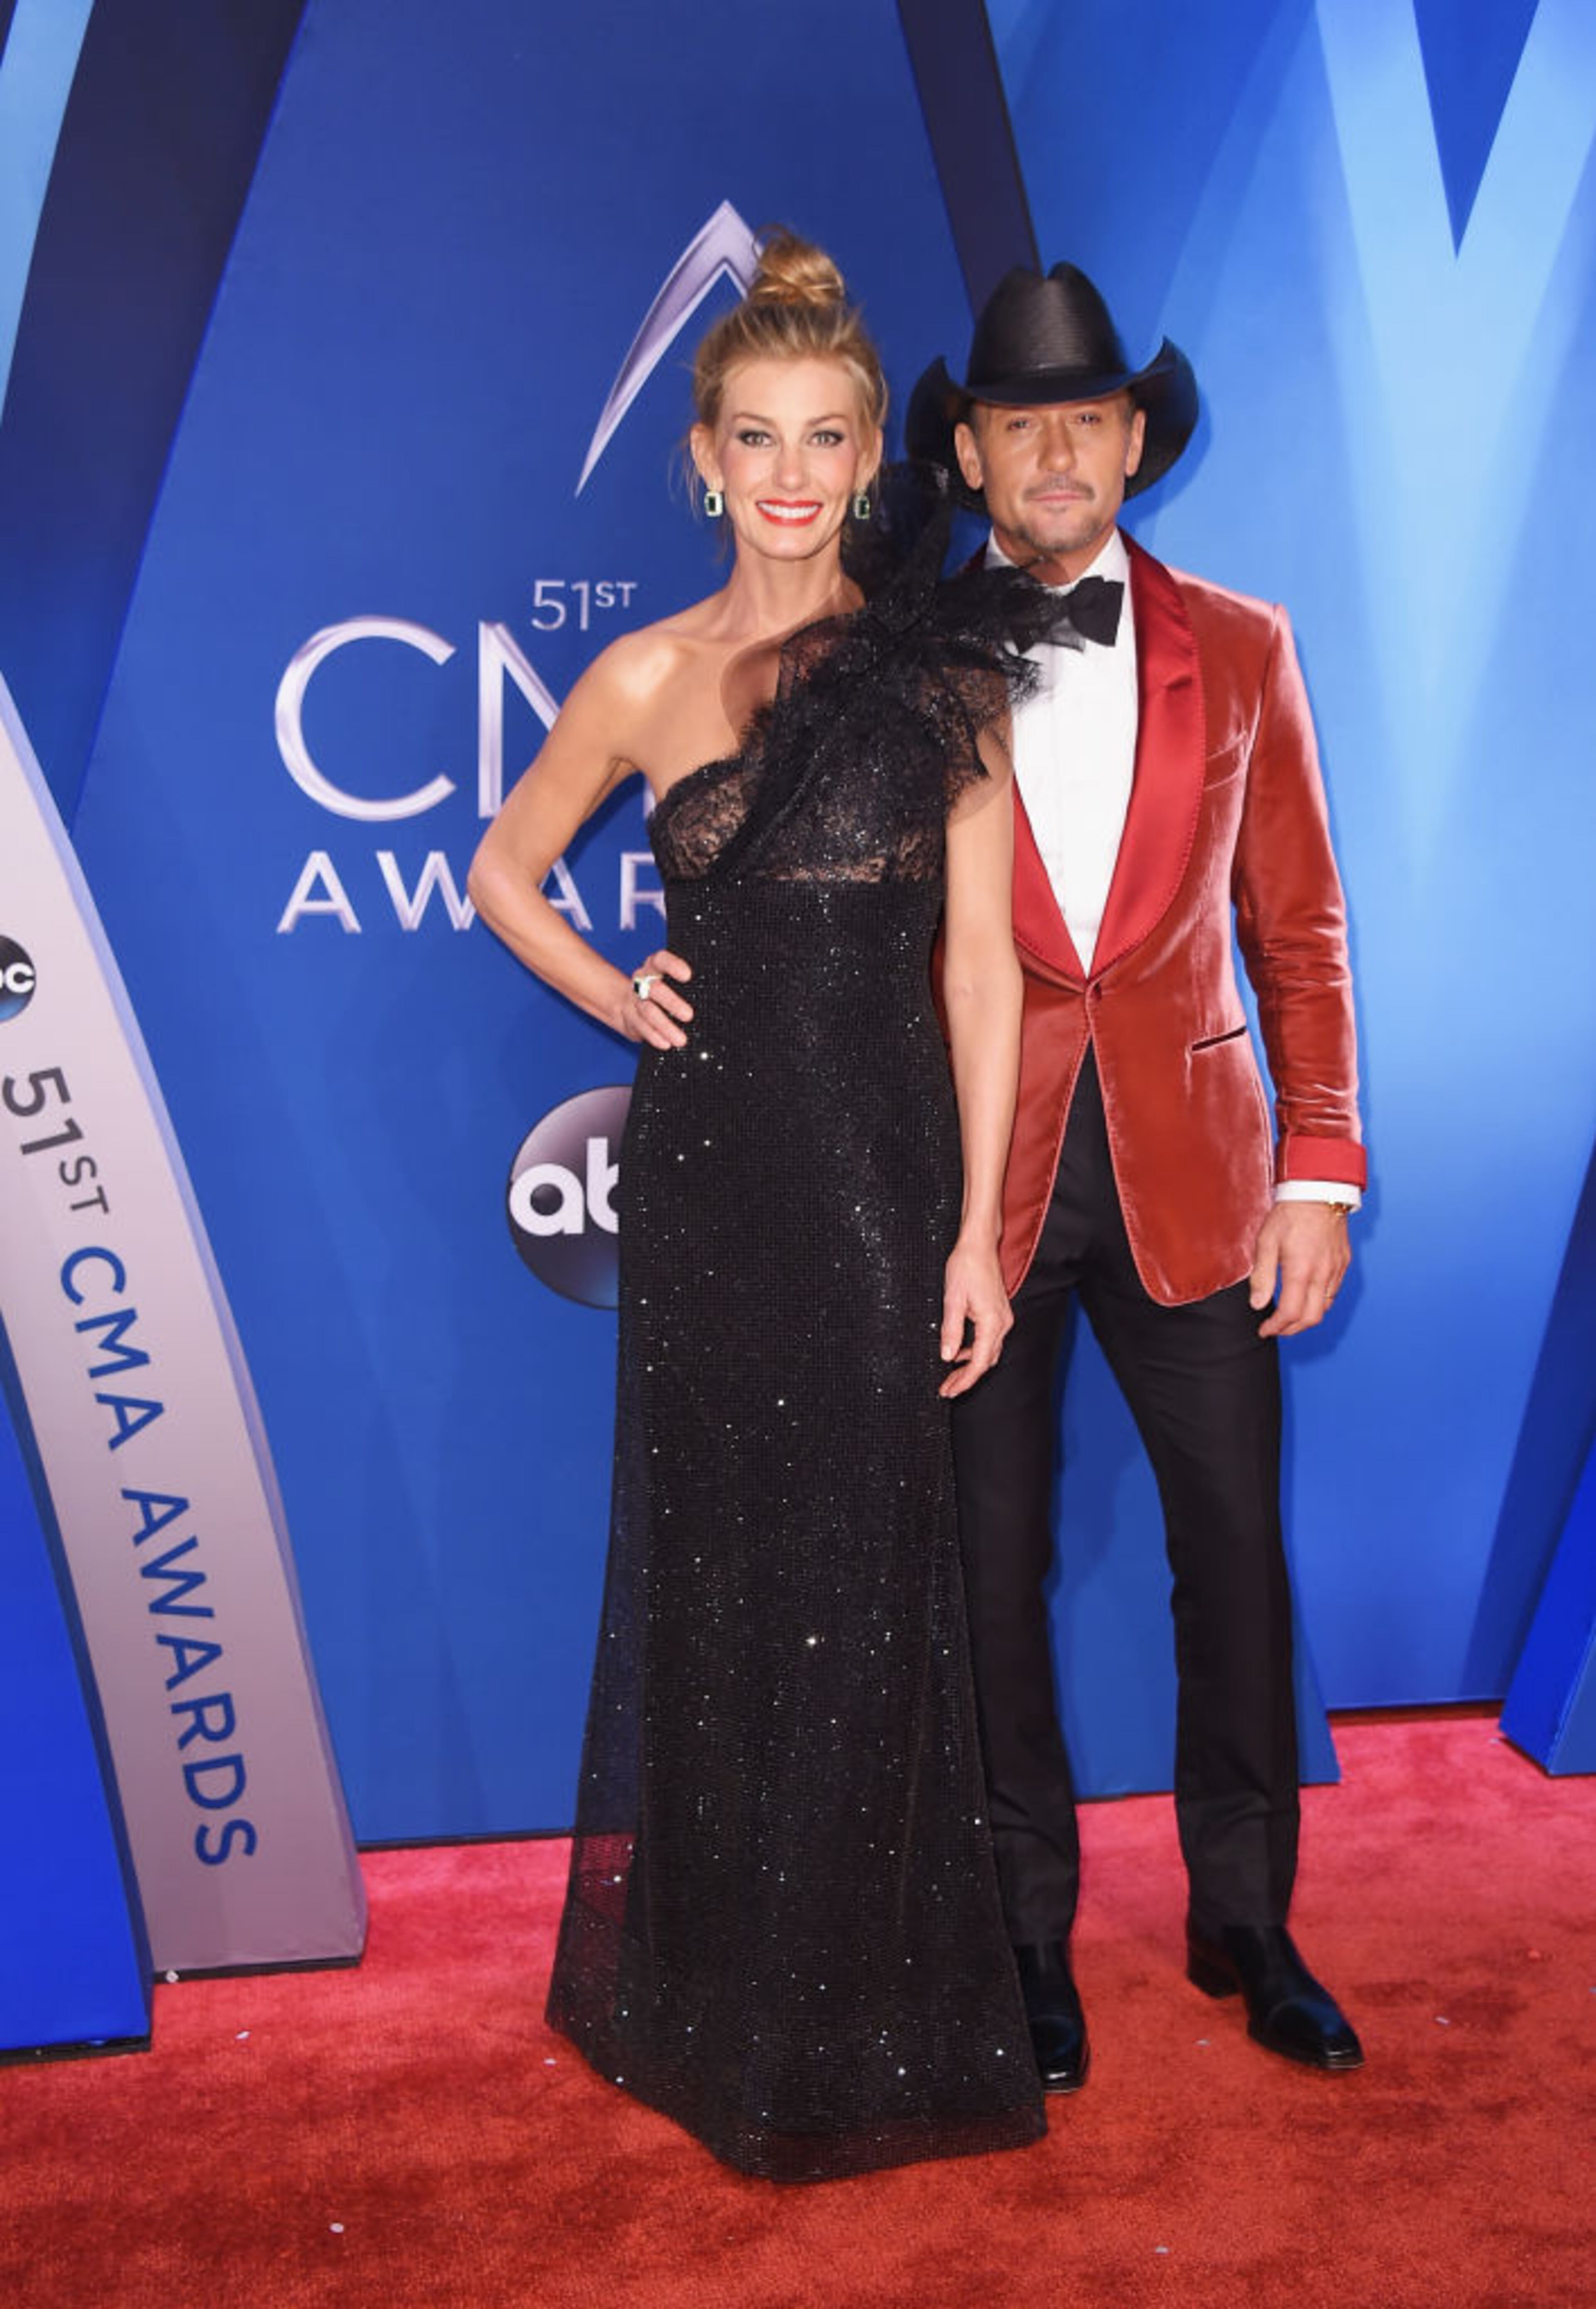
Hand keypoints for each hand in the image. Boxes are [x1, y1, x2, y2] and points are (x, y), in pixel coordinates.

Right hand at [617, 950, 692, 1048]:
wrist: (627, 1004)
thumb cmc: (663, 991)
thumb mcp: (672, 982)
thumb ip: (687, 985)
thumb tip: (714, 996)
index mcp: (655, 966)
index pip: (661, 960)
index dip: (673, 965)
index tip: (687, 975)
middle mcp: (643, 980)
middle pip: (655, 989)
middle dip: (672, 1003)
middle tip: (689, 1016)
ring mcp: (635, 999)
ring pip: (648, 1011)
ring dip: (665, 1026)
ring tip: (681, 1039)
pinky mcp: (631, 1017)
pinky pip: (641, 1027)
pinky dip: (654, 1036)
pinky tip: (666, 1043)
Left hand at [939, 1233, 1013, 1397]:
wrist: (979, 1245)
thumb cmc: (966, 1266)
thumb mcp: (952, 1300)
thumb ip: (950, 1331)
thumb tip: (947, 1356)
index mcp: (992, 1322)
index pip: (979, 1363)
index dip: (964, 1381)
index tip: (949, 1390)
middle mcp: (1002, 1323)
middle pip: (986, 1361)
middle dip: (967, 1377)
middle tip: (947, 1388)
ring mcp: (1003, 1318)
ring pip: (989, 1352)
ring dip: (971, 1365)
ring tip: (951, 1375)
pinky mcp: (998, 1313)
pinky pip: (989, 1340)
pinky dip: (975, 1351)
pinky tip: (960, 1352)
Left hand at [1249, 1203, 1351, 1337]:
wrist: (1318, 1192)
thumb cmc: (1290, 1214)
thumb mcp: (1266, 1242)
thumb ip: (1262, 1276)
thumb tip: (1258, 1304)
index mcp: (1301, 1270)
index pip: (1291, 1313)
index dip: (1276, 1327)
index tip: (1265, 1329)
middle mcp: (1323, 1274)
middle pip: (1312, 1318)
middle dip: (1292, 1330)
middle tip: (1276, 1329)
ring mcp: (1336, 1269)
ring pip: (1325, 1307)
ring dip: (1306, 1318)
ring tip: (1289, 1317)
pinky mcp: (1344, 1263)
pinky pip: (1334, 1292)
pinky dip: (1319, 1302)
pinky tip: (1306, 1298)